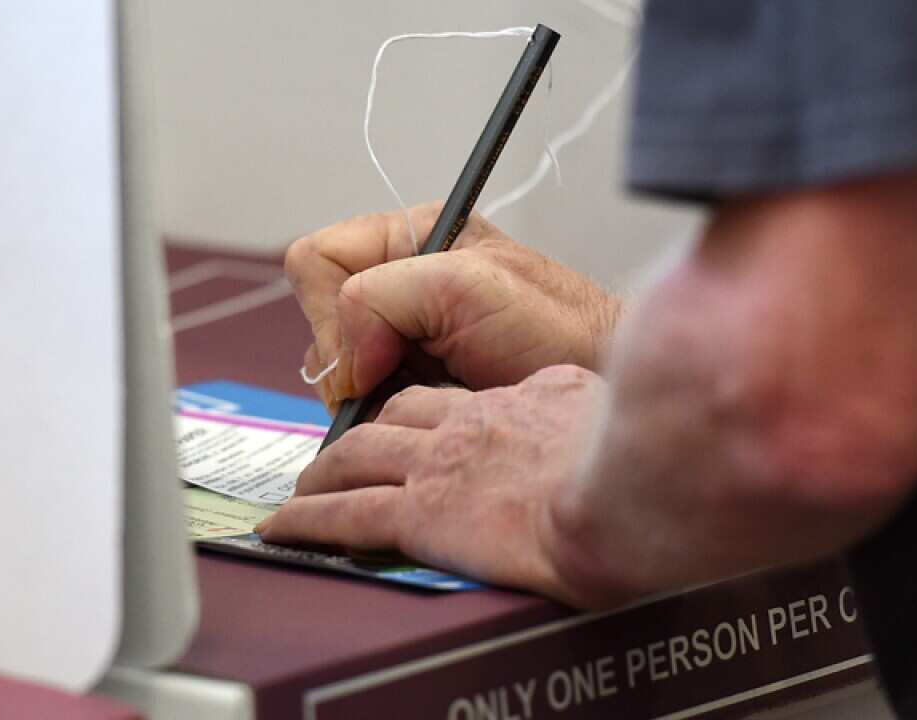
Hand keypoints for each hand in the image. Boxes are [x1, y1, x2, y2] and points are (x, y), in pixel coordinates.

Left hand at [256, 365, 605, 605]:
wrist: (631, 492)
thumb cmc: (642, 462)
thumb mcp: (622, 413)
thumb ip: (591, 409)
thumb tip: (590, 413)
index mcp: (526, 397)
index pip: (461, 393)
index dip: (428, 405)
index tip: (420, 420)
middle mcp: (474, 422)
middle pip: (399, 414)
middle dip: (367, 428)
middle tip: (346, 449)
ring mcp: (443, 464)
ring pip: (360, 455)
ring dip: (326, 470)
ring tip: (306, 486)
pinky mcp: (424, 510)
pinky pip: (348, 514)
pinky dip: (308, 521)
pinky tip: (284, 529)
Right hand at [285, 204, 621, 411]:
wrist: (602, 382)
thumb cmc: (554, 329)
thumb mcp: (463, 286)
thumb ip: (378, 298)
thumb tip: (341, 362)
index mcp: (408, 236)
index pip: (314, 261)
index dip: (331, 313)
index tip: (378, 353)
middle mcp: (399, 280)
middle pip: (318, 320)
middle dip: (353, 359)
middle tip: (408, 378)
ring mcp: (405, 334)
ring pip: (336, 369)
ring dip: (373, 391)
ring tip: (433, 392)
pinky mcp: (414, 379)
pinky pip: (363, 402)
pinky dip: (388, 413)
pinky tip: (434, 409)